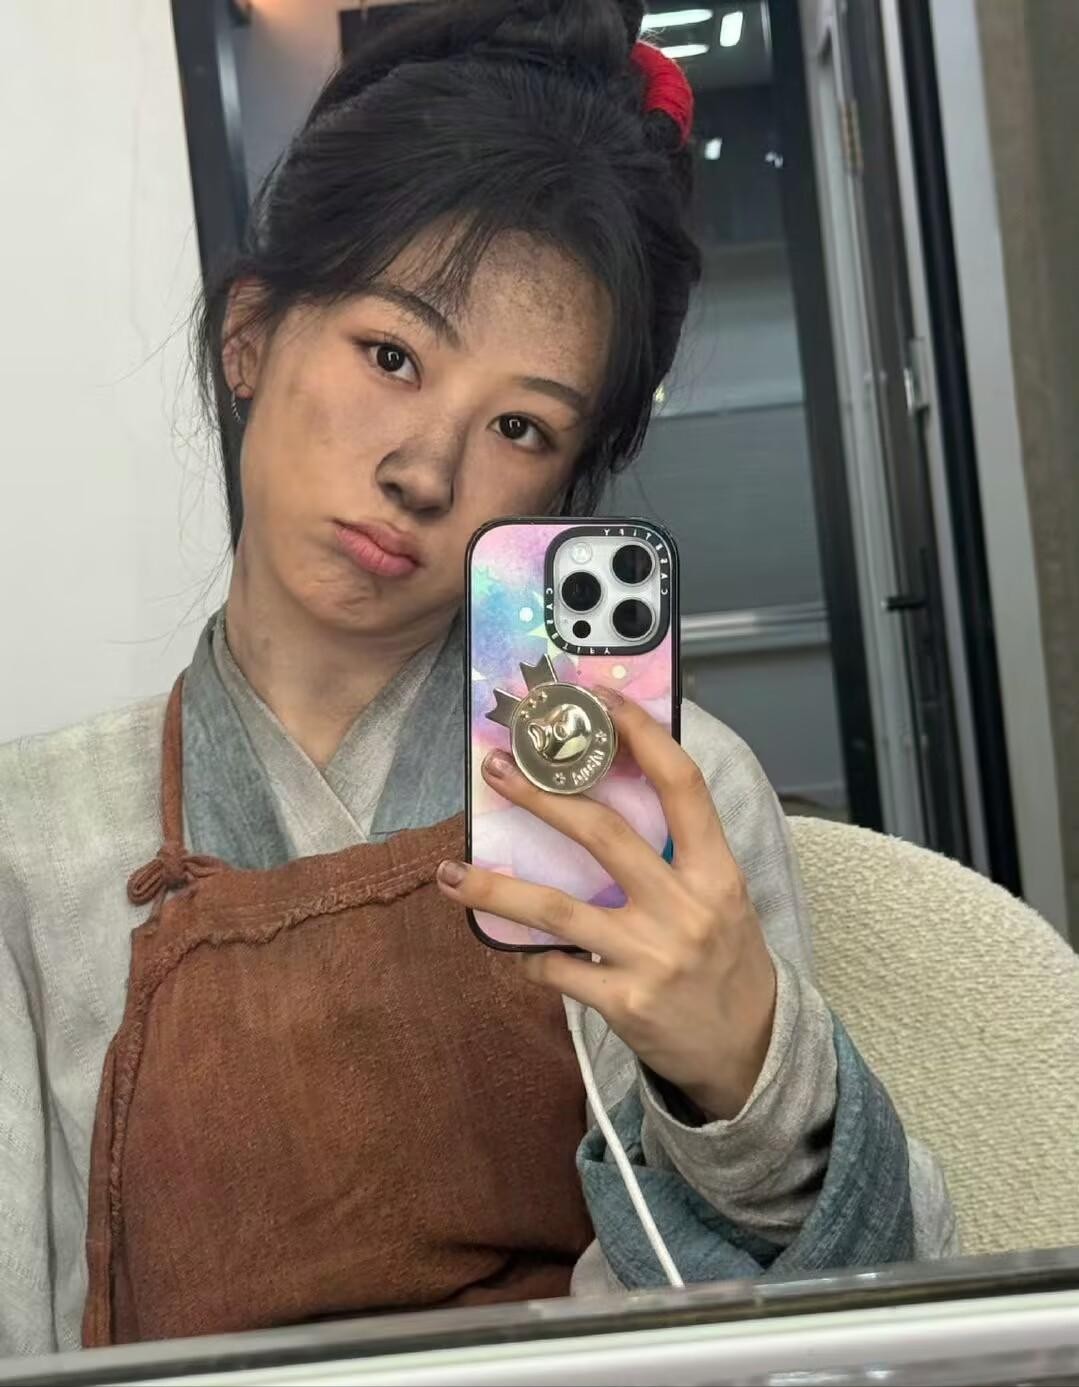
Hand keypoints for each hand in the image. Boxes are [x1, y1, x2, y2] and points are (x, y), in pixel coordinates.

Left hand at [436, 688, 776, 1119]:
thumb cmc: (726, 960)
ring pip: (558, 910)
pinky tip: (516, 950)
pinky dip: (530, 957)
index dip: (641, 735)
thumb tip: (604, 792)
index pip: (682, 785)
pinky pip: (557, 969)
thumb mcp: (720, 897)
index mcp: (717, 872)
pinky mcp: (625, 1003)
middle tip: (497, 770)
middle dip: (543, 797)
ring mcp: (653, 957)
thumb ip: (677, 852)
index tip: (599, 699)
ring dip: (497, 887)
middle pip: (604, 835)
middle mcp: (687, 909)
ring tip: (451, 874)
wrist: (748, 1052)